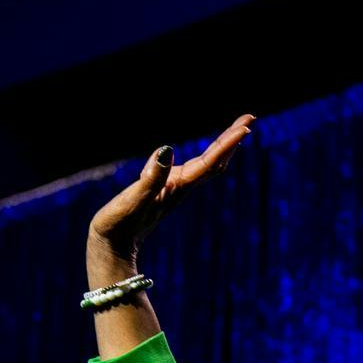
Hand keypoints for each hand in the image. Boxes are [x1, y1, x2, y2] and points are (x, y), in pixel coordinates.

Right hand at [86, 114, 253, 281]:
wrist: (112, 245)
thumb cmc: (120, 223)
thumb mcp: (134, 197)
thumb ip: (151, 176)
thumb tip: (167, 150)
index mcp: (178, 187)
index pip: (210, 162)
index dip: (228, 143)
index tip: (245, 126)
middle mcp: (182, 187)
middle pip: (215, 160)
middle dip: (232, 139)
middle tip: (250, 117)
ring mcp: (174, 189)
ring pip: (206, 164)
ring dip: (222, 146)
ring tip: (237, 128)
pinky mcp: (164, 191)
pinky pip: (191, 170)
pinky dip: (204, 157)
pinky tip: (206, 154)